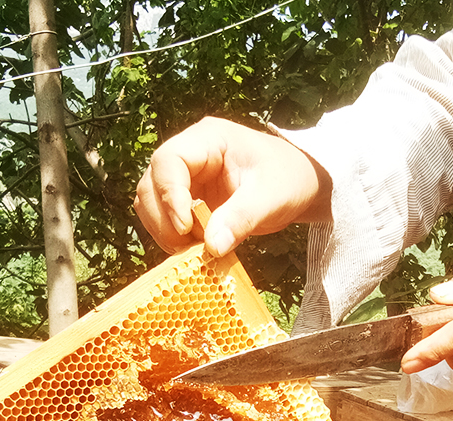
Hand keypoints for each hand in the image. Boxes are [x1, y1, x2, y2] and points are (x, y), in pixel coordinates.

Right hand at [135, 117, 331, 255]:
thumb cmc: (290, 179)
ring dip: (165, 232)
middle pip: (151, 184)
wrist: (302, 185)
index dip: (169, 196)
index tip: (186, 227)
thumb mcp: (270, 198)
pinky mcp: (188, 201)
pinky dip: (174, 238)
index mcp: (208, 139)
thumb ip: (241, 219)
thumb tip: (211, 248)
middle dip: (164, 220)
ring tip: (196, 250)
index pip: (168, 161)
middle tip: (189, 247)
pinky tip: (198, 250)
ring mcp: (186, 179)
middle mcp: (190, 155)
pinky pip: (165, 220)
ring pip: (151, 204)